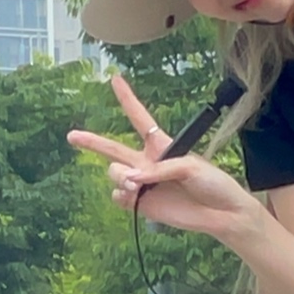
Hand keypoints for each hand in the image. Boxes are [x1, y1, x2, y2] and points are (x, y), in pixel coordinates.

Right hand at [67, 73, 253, 237]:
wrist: (222, 215)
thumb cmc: (213, 183)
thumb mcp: (191, 166)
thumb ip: (159, 169)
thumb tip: (131, 180)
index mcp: (161, 145)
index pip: (140, 119)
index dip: (127, 99)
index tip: (115, 79)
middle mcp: (147, 163)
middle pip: (112, 148)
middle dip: (91, 141)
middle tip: (72, 136)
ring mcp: (143, 184)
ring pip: (114, 173)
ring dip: (119, 176)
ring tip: (135, 184)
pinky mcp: (142, 205)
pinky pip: (119, 197)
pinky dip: (122, 195)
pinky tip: (134, 196)